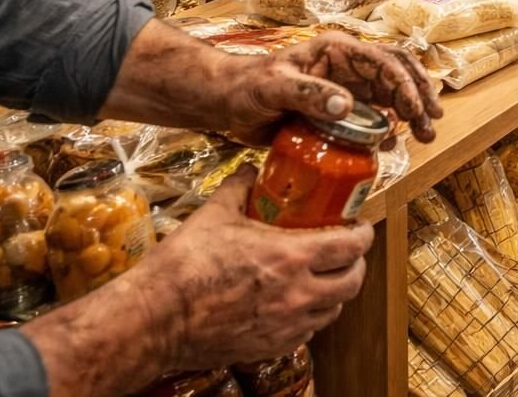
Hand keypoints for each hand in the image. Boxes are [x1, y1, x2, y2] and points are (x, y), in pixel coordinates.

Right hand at [129, 167, 372, 371]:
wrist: (154, 318)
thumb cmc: (184, 266)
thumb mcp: (214, 214)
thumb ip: (239, 187)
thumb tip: (252, 171)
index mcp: (291, 257)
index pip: (352, 246)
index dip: (363, 235)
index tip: (360, 227)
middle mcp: (298, 295)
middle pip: (352, 282)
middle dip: (356, 265)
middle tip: (347, 253)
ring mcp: (286, 325)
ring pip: (333, 310)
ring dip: (335, 293)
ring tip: (324, 279)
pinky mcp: (270, 347)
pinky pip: (307, 333)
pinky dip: (310, 318)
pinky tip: (296, 306)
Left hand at [218, 32, 442, 146]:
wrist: (223, 102)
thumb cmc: (244, 86)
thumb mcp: (273, 86)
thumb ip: (308, 93)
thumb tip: (346, 105)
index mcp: (336, 52)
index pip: (383, 62)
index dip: (404, 85)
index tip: (415, 111)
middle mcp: (347, 67)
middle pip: (396, 73)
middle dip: (418, 96)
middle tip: (430, 123)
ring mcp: (344, 88)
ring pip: (390, 95)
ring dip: (410, 113)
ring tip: (423, 136)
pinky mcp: (337, 110)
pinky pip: (372, 116)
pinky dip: (388, 128)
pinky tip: (392, 144)